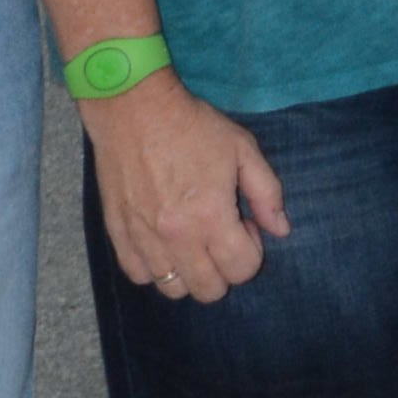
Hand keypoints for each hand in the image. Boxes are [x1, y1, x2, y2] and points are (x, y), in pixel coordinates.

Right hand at [86, 74, 288, 299]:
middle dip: (224, 270)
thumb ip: (267, 193)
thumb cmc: (192, 125)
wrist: (133, 107)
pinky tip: (162, 243)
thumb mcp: (243, 149)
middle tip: (220, 235)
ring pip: (172, 289)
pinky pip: (138, 275)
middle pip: (208, 290)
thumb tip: (281, 230)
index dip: (251, 251)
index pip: (241, 270)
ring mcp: (142, 238)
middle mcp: (176, 236)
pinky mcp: (117, 232)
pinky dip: (154, 268)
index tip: (244, 224)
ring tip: (191, 241)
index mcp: (210, 216)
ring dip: (189, 272)